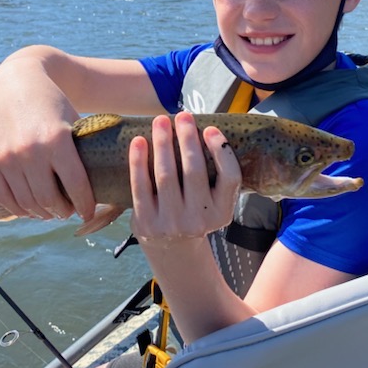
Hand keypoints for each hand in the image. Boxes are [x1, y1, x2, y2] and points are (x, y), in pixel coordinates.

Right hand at [0, 52, 95, 221]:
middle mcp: (29, 150)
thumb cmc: (52, 104)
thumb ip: (80, 155)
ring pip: (26, 203)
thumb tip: (93, 191)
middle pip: (49, 200)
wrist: (15, 81)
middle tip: (68, 212)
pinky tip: (29, 208)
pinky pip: (3, 197)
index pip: (76, 187)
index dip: (85, 205)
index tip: (88, 212)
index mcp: (57, 140)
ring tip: (50, 211)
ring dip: (41, 213)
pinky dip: (18, 208)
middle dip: (62, 211)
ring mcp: (5, 156)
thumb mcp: (73, 123)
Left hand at [129, 112, 240, 241]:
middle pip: (194, 171)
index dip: (222, 151)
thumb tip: (201, 129)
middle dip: (188, 138)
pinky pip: (140, 186)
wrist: (172, 250)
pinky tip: (139, 141)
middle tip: (183, 116)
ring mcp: (171, 223)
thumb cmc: (194, 215)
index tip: (210, 129)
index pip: (230, 178)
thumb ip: (214, 176)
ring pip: (166, 175)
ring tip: (160, 121)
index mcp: (222, 213)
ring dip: (163, 143)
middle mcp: (199, 220)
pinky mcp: (146, 222)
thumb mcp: (213, 204)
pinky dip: (138, 161)